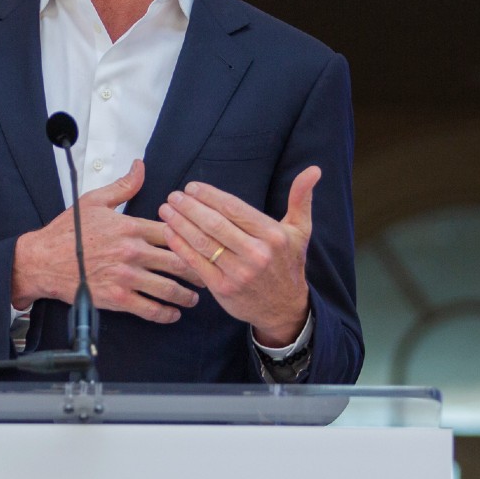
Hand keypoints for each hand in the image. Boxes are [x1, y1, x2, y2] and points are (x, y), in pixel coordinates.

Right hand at [12, 160, 200, 323]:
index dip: (192, 238)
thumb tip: (140, 167)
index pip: (172, 232)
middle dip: (199, 268)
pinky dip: (166, 314)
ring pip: (168, 288)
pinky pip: (149, 309)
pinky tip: (173, 313)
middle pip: (178, 261)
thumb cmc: (66, 232)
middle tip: (209, 272)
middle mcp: (131, 252)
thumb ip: (123, 186)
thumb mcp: (94, 201)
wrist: (42, 261)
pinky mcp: (116, 299)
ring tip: (194, 296)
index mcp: (129, 227)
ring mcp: (125, 277)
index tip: (203, 243)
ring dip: (187, 294)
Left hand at [157, 167, 318, 346]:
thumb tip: (314, 170)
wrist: (284, 308)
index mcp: (273, 235)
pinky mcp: (223, 289)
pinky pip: (196, 263)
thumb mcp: (300, 231)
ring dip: (180, 223)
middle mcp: (257, 254)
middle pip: (215, 223)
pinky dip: (180, 246)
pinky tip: (169, 232)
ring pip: (203, 242)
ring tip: (166, 209)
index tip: (192, 187)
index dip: (209, 195)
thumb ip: (301, 199)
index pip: (234, 208)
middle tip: (174, 195)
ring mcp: (239, 273)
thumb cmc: (288, 264)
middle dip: (189, 207)